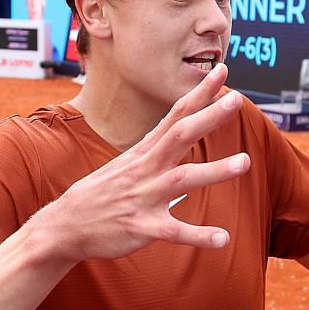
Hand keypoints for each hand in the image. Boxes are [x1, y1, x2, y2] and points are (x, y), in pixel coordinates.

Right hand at [30, 64, 249, 262]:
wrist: (63, 226)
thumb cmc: (100, 193)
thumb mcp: (127, 163)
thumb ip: (156, 148)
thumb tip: (181, 130)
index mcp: (144, 152)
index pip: (175, 114)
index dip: (199, 93)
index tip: (222, 70)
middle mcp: (145, 169)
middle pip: (180, 136)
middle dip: (209, 118)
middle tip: (237, 101)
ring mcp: (143, 197)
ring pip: (182, 179)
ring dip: (214, 170)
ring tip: (245, 162)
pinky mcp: (141, 227)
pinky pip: (174, 231)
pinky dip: (199, 236)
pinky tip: (223, 238)